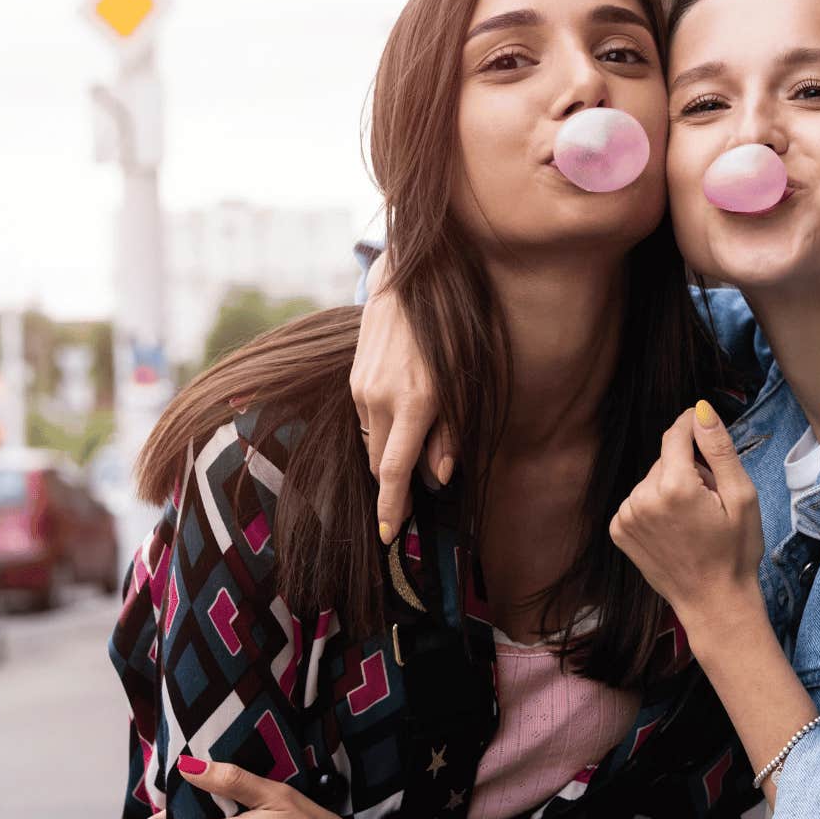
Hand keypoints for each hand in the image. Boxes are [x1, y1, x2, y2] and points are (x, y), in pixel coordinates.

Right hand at [349, 250, 454, 542]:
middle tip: (413, 500)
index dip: (393, 506)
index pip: (396, 471)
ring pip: (373, 443)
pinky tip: (401, 419)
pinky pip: (367, 420)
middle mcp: (380, 399)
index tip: (388, 535)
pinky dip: (383, 432)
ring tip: (413, 453)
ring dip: (390, 455)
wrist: (409, 283)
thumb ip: (451, 432)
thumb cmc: (450, 333)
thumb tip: (441, 476)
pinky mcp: (354, 378)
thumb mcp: (465, 384)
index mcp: (414, 403)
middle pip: (381, 464)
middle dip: (395, 485)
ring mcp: (362, 388)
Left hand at [609, 403, 764, 641]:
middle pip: (665, 459)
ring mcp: (626, 516)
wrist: (713, 603)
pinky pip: (638, 500)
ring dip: (671, 488)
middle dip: (688, 469)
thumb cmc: (735, 552)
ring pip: (652, 480)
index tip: (703, 425)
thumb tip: (701, 411)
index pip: (676, 434)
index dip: (692, 425)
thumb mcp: (741, 496)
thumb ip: (718, 449)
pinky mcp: (619, 531)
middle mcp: (642, 498)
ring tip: (694, 519)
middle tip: (711, 499)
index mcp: (675, 486)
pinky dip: (655, 506)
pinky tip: (673, 529)